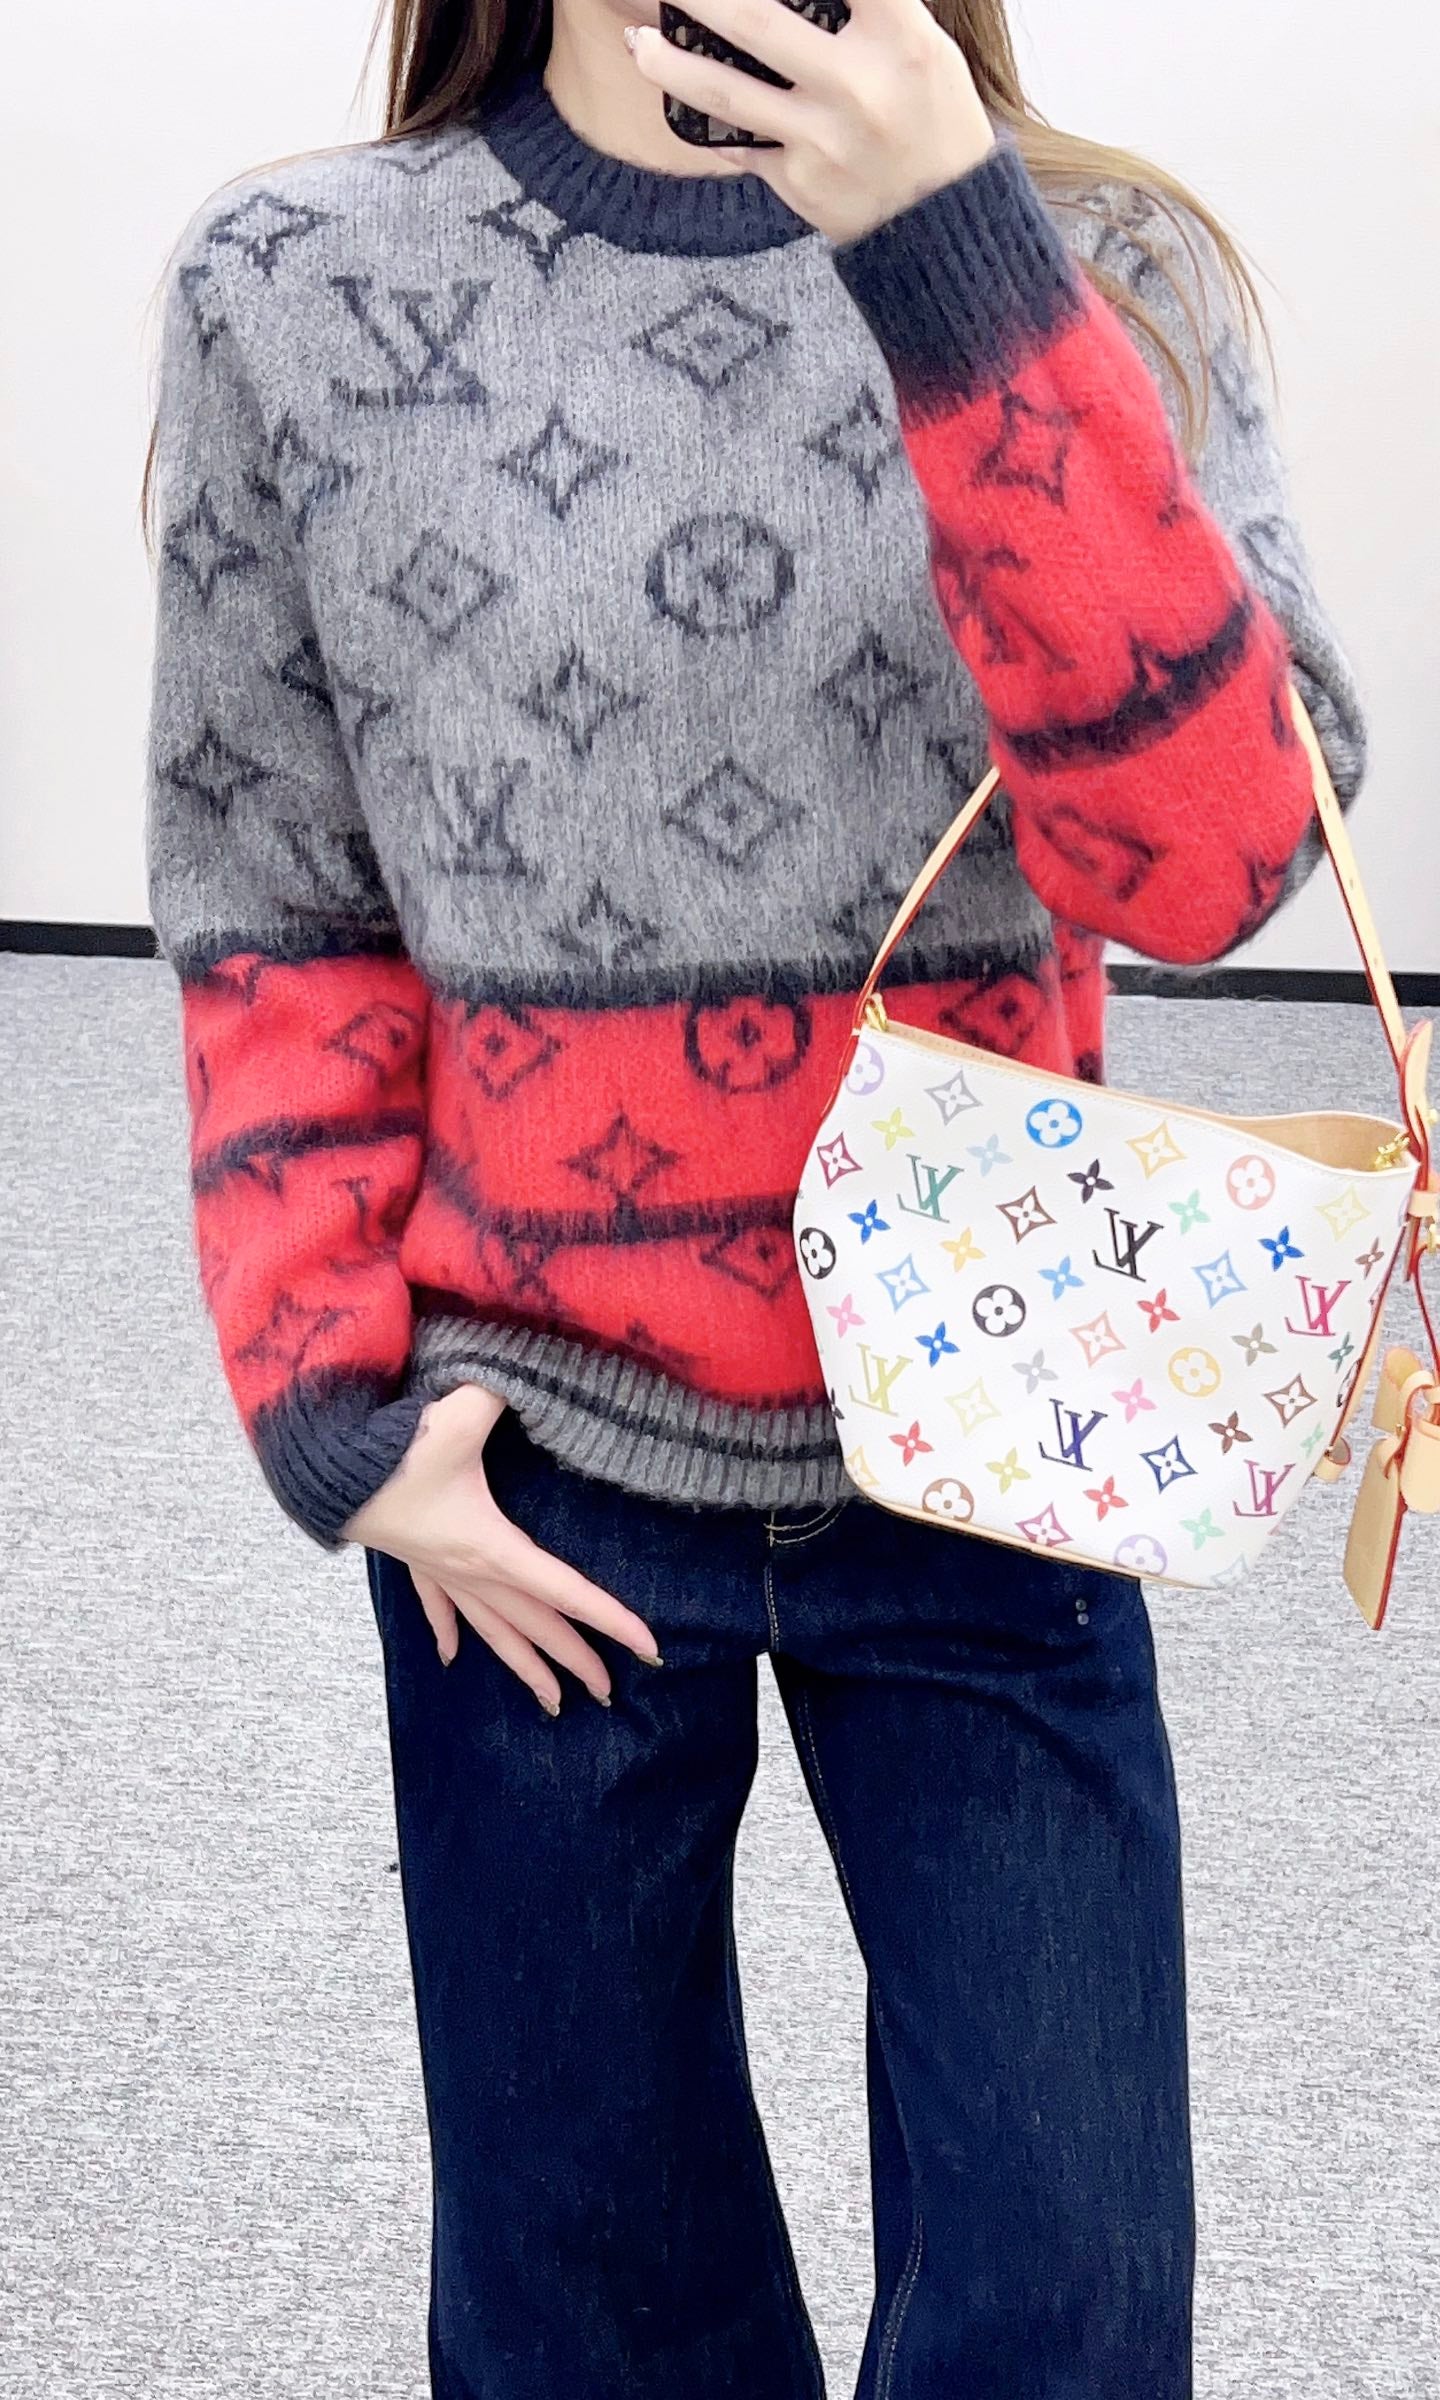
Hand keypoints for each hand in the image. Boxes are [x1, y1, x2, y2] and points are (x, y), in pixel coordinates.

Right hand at [344, 1384, 662, 1711]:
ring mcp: (440, 1570)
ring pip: (493, 1630)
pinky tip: (453, 1658)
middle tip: (611, 1693)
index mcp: (489, 1546)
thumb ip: (505, 1388)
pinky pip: (437, 1606)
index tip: (650, 1649)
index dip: (610, 1619)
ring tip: (555, 1704)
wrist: (321, 1470)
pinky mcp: (414, 1559)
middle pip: (534, 1625)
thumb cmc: (390, 1450)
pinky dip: (449, 1631)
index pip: (564, 1591)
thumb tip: (539, 1368)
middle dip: (575, 1659)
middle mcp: (470, 1570)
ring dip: (524, 1665)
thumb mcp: (458, 1414)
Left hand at [624, 0, 995, 245]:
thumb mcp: (924, 46)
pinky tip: (676, 89)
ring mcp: (823, 139)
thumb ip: (871, 9)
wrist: (940, 225)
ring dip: (669, 62)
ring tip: (638, 42)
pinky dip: (701, 115)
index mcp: (902, 40)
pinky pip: (736, 141)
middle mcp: (858, 87)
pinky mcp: (798, 182)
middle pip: (754, 20)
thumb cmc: (932, 118)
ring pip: (726, 92)